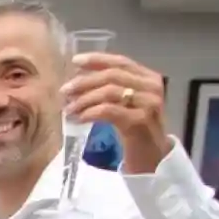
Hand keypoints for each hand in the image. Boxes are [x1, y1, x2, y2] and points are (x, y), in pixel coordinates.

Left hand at [61, 53, 171, 171]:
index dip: (97, 60)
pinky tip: (79, 118)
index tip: (75, 62)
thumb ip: (112, 88)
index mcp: (149, 78)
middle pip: (112, 75)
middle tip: (65, 91)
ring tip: (69, 109)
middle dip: (84, 82)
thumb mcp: (127, 104)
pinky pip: (108, 110)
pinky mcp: (140, 121)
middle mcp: (152, 87)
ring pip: (109, 92)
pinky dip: (90, 112)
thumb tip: (78, 79)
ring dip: (84, 99)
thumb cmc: (136, 131)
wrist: (154, 159)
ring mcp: (148, 104)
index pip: (120, 61)